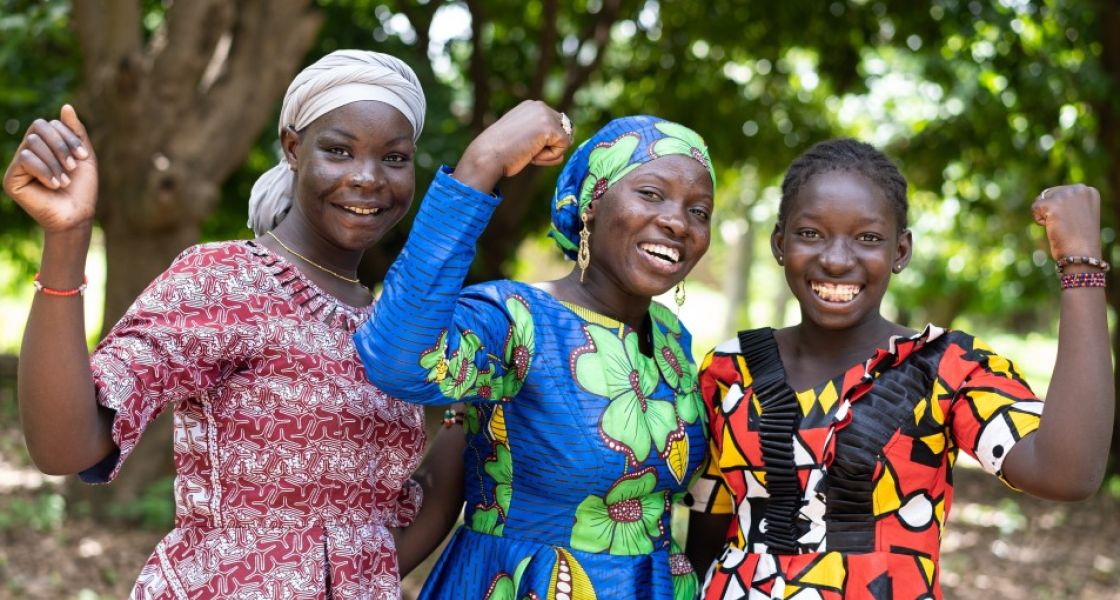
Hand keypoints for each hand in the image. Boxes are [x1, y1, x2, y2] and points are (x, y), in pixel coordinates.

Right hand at [3, 105, 97, 232]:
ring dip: (54, 161)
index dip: (67, 136)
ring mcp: (19, 165)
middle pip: (38, 128)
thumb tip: (65, 106)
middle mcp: (29, 152)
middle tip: (72, 167)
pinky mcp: (12, 178)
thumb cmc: (82, 188)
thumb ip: (76, 131)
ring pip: (32, 142)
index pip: (49, 124)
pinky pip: (24, 159)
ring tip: (64, 181)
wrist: (77, 215)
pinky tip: (54, 184)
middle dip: (60, 145)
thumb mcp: (84, 156)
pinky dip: (44, 170)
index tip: (83, 156)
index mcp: (45, 145)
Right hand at [454, 100, 571, 191]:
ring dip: (549, 153)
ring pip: (565, 140)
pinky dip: (549, 158)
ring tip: (528, 151)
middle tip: (526, 150)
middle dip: (550, 147)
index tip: (523, 146)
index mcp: (532, 106)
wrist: (487, 155)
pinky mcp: (550, 127)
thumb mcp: (521, 136)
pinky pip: (564, 148)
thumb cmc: (499, 152)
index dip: (544, 143)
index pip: (555, 125)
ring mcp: (546, 115)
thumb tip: (566, 145)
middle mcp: (540, 105)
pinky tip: (531, 154)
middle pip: (565, 131)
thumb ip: (540, 135)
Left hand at [1032, 184, 1101, 259]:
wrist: (1082, 254)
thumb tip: (1045, 196)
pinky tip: (1052, 227)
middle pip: (1050, 193)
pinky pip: (1035, 207)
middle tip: (1065, 225)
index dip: (1060, 209)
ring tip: (1060, 225)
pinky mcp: (1054, 204)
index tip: (1073, 221)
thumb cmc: (1079, 239)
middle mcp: (1079, 189)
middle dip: (1051, 210)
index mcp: (1088, 191)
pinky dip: (1038, 219)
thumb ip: (1068, 202)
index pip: (1062, 191)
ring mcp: (1067, 195)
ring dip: (1044, 214)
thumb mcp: (1078, 214)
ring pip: (1041, 199)